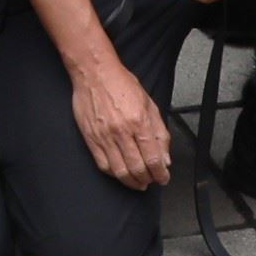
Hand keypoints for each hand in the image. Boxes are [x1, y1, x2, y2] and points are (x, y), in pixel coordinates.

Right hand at [69, 52, 172, 192]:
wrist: (95, 73)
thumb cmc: (121, 84)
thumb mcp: (149, 104)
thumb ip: (159, 132)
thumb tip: (164, 157)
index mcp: (139, 122)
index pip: (153, 159)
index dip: (161, 174)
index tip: (163, 177)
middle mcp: (121, 131)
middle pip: (138, 169)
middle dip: (148, 180)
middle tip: (151, 180)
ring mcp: (104, 137)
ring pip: (120, 171)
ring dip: (132, 182)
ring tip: (138, 182)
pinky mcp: (91, 139)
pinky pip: (103, 165)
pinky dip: (114, 174)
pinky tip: (121, 173)